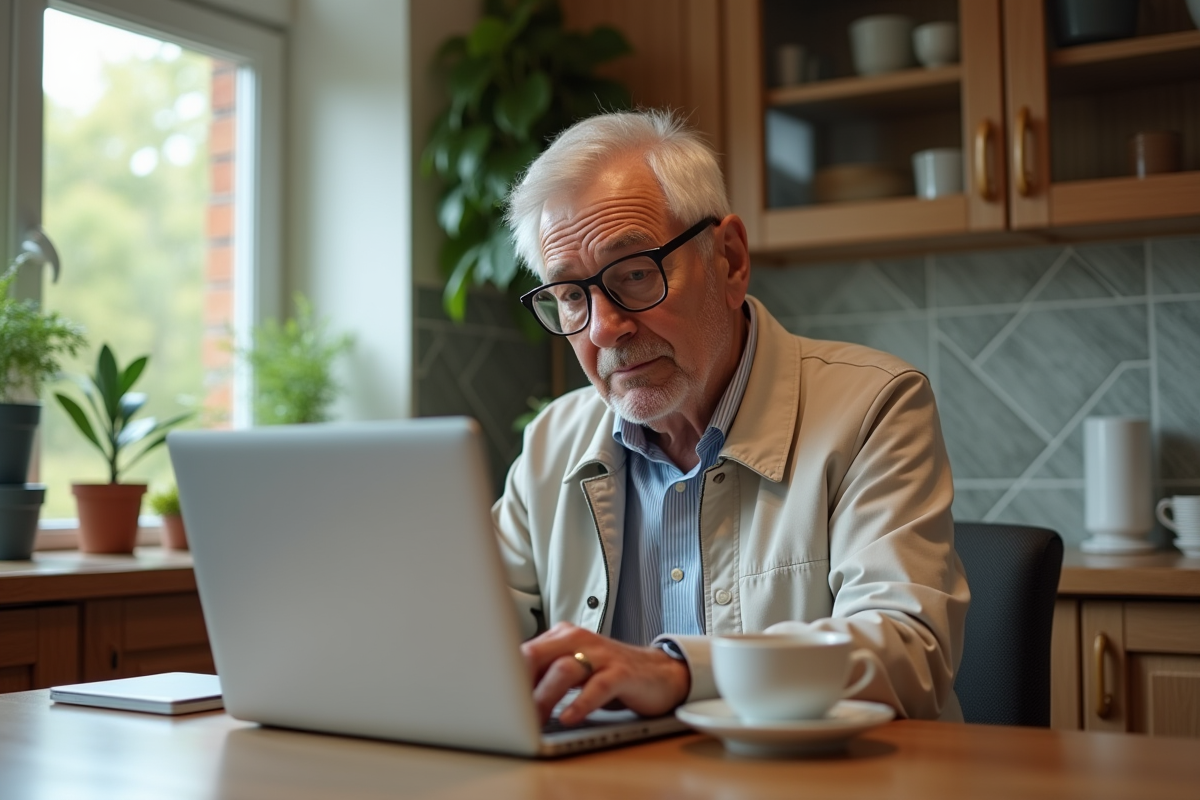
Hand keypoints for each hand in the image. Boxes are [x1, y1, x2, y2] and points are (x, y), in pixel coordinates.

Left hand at [521, 622, 690, 725]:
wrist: (659, 673)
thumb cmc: (609, 673)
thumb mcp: (574, 669)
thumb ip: (545, 674)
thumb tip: (508, 695)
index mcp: (563, 636)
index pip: (525, 652)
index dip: (507, 676)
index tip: (494, 698)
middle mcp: (580, 640)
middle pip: (539, 655)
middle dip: (520, 685)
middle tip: (508, 710)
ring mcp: (602, 655)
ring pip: (565, 670)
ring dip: (545, 697)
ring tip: (534, 719)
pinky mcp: (622, 673)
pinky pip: (598, 687)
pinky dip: (580, 703)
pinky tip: (568, 718)